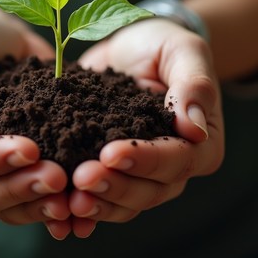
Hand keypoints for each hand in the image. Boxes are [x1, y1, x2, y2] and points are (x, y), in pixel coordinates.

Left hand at [69, 18, 223, 236]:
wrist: (132, 47)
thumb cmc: (162, 46)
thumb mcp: (184, 52)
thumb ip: (193, 85)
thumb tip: (194, 128)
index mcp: (198, 142)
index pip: (176, 160)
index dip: (144, 161)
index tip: (110, 153)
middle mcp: (170, 164)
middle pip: (148, 190)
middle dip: (114, 187)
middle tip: (81, 179)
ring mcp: (139, 170)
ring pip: (123, 201)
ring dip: (96, 203)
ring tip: (68, 199)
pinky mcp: (110, 166)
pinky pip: (100, 195)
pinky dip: (82, 206)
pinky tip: (60, 211)